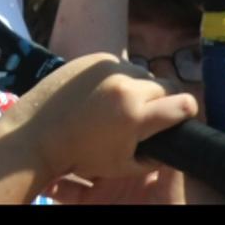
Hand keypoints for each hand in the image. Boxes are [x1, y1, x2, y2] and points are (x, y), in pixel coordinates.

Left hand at [3, 54, 197, 183]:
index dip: (187, 111)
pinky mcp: (96, 59)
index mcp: (136, 115)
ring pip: (143, 73)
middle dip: (162, 100)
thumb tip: (175, 143)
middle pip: (166, 85)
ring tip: (120, 104)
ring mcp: (110, 68)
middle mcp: (127, 86)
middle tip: (148, 113)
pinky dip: (118, 78)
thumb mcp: (122, 166)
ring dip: (140, 87)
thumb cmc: (80, 155)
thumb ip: (155, 156)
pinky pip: (120, 66)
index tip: (182, 115)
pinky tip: (103, 94)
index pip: (185, 103)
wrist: (37, 133)